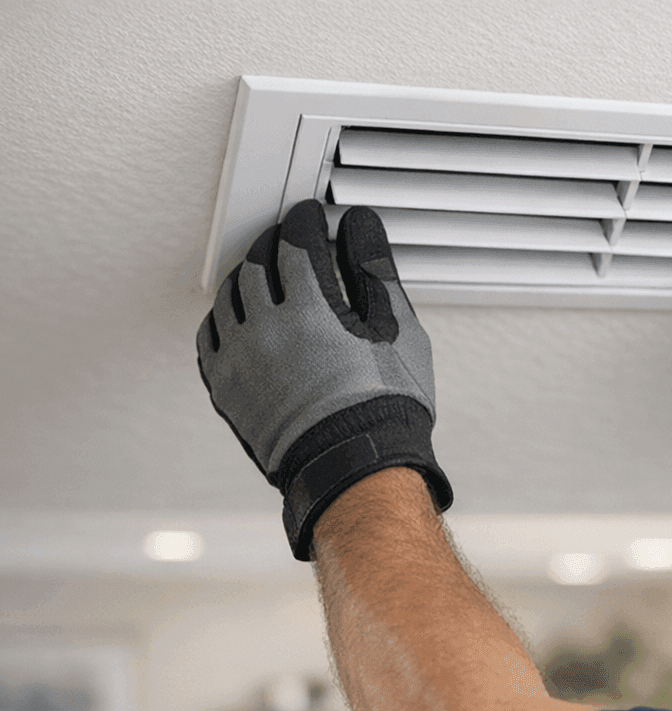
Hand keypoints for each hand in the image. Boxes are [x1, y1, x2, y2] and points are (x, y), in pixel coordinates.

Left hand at [196, 199, 451, 559]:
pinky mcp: (226, 389)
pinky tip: (243, 318)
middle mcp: (266, 331)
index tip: (312, 216)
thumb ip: (375, 272)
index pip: (296, 242)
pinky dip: (225, 318)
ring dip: (248, 278)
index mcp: (311, 311)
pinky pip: (209, 338)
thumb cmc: (384, 408)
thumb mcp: (399, 333)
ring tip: (268, 277)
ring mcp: (239, 361)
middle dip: (275, 244)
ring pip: (228, 296)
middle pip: (257, 263)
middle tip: (292, 241)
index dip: (305, 222)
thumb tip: (360, 229)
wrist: (355, 469)